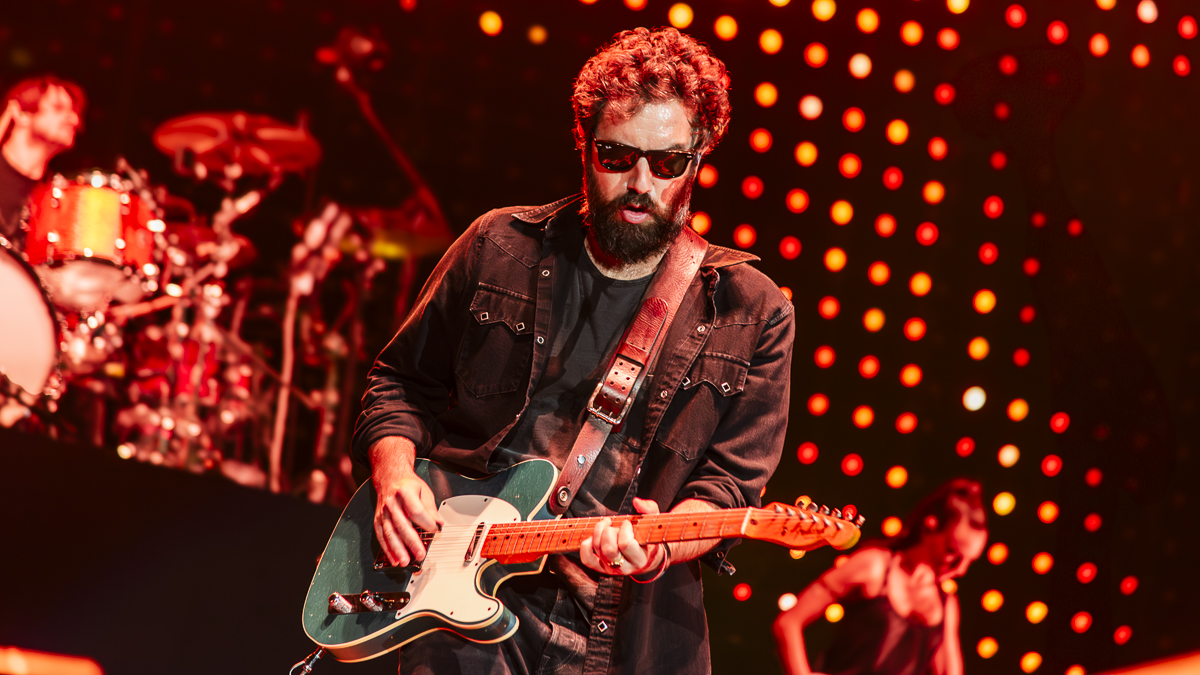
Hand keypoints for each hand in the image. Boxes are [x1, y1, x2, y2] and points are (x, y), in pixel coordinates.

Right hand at [371, 449, 443, 567]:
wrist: (390, 477)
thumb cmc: (408, 485)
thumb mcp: (423, 491)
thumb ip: (431, 509)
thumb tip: (439, 523)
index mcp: (405, 492)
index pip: (416, 511)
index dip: (426, 522)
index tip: (435, 530)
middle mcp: (392, 503)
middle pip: (402, 525)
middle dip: (411, 542)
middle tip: (420, 554)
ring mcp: (383, 512)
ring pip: (390, 533)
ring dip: (397, 549)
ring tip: (405, 561)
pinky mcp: (378, 520)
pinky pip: (381, 536)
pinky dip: (388, 549)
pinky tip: (394, 558)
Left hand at [579, 497, 665, 575]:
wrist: (646, 557)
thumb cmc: (648, 537)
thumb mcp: (653, 523)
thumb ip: (649, 509)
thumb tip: (636, 501)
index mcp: (640, 559)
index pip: (626, 544)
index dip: (625, 529)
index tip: (628, 523)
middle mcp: (625, 568)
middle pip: (609, 549)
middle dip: (610, 531)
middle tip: (616, 526)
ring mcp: (611, 569)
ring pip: (598, 549)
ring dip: (599, 532)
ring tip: (607, 526)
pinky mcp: (600, 567)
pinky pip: (587, 558)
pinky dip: (586, 545)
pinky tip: (594, 536)